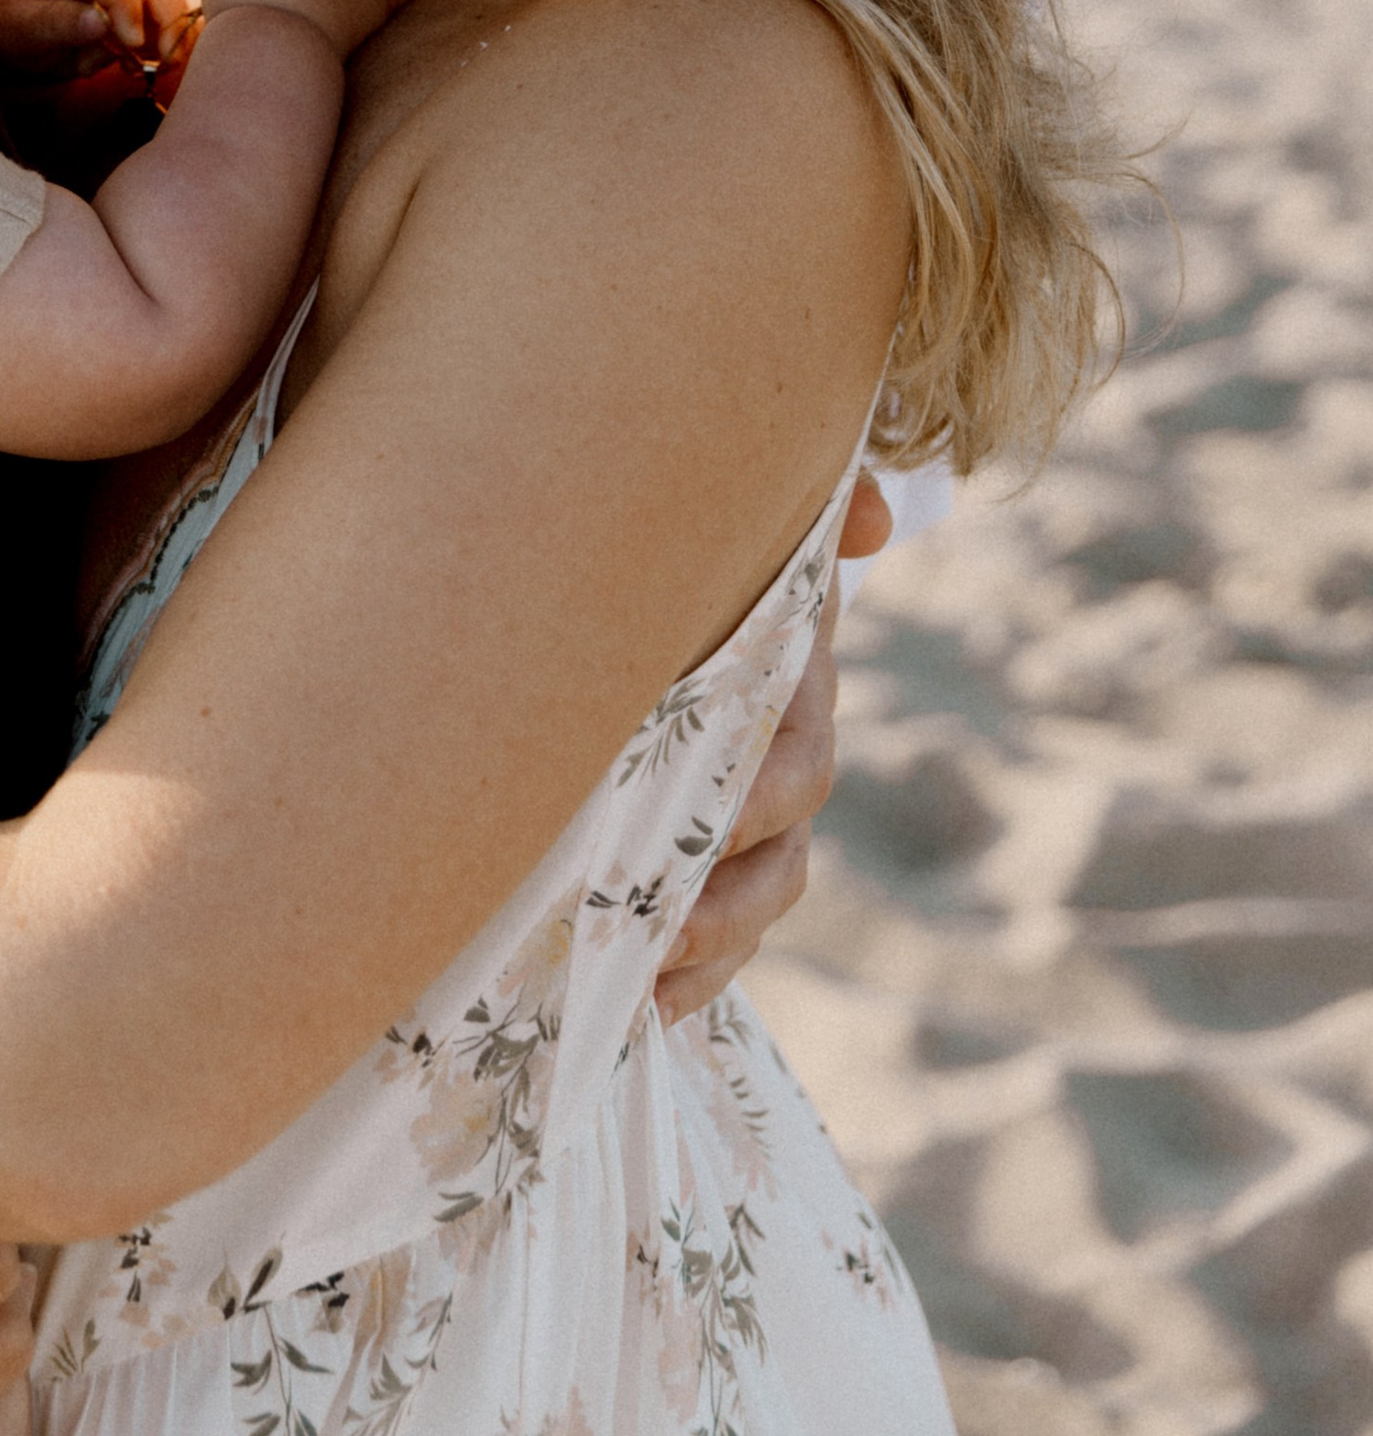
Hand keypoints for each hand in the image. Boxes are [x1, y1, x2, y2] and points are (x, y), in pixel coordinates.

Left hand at [0, 0, 163, 82]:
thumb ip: (53, 24)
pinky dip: (166, 18)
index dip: (121, 1)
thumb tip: (102, 23)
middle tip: (167, 58)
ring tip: (168, 58)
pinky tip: (161, 50)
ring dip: (170, 17)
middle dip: (160, 13)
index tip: (133, 42)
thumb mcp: (9, 30)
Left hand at [654, 469, 890, 1022]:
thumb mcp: (741, 539)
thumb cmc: (698, 560)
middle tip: (664, 920)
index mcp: (788, 680)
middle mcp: (784, 754)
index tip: (720, 825)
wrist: (651, 598)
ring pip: (760, 895)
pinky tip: (650, 1005)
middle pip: (780, 842)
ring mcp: (754, 815)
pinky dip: (697, 975)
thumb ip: (810, 514)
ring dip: (714, 941)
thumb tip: (870, 515)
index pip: (800, 747)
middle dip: (730, 889)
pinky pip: (724, 937)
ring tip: (651, 971)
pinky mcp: (713, 859)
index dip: (765, 793)